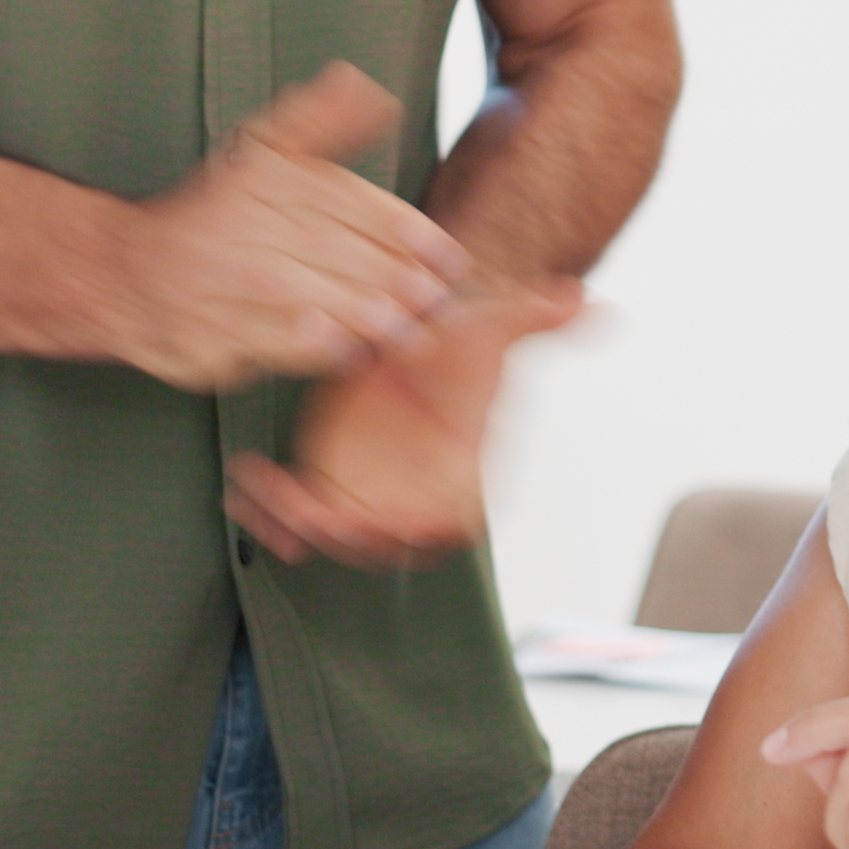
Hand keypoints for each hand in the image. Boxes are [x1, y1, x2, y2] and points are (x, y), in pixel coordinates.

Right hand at [108, 64, 470, 392]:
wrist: (122, 272)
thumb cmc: (208, 214)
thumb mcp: (259, 152)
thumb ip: (320, 120)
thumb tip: (365, 84)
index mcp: (269, 182)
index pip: (352, 203)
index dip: (406, 232)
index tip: (448, 256)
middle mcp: (250, 229)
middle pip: (341, 254)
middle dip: (399, 279)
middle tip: (439, 299)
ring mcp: (228, 284)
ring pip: (313, 299)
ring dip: (367, 316)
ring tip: (409, 329)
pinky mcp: (211, 334)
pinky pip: (271, 342)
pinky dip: (311, 347)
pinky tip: (348, 350)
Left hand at [224, 274, 581, 570]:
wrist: (418, 333)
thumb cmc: (464, 339)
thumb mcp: (502, 324)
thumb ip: (545, 321)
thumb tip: (602, 309)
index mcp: (467, 479)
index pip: (454, 523)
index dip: (429, 531)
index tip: (405, 523)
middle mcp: (416, 499)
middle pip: (385, 540)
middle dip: (353, 535)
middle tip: (323, 515)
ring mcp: (368, 498)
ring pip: (331, 534)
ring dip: (297, 524)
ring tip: (269, 494)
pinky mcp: (326, 485)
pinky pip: (294, 514)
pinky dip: (268, 509)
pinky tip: (245, 481)